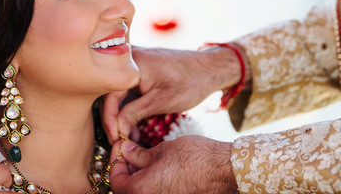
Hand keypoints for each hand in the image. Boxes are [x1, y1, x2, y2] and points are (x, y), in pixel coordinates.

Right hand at [103, 46, 243, 141]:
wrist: (211, 68)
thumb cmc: (189, 82)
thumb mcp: (160, 102)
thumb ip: (134, 114)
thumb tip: (116, 130)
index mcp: (131, 63)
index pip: (109, 94)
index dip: (110, 119)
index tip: (114, 138)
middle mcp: (128, 60)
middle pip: (112, 93)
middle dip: (115, 119)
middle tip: (119, 140)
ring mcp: (134, 64)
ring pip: (120, 93)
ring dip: (123, 115)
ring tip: (129, 136)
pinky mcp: (141, 70)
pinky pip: (129, 90)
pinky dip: (131, 107)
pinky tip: (134, 125)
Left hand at [110, 136, 237, 193]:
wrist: (225, 170)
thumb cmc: (195, 158)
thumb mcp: (161, 150)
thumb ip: (138, 155)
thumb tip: (125, 151)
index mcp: (142, 190)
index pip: (116, 181)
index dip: (116, 163)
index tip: (121, 150)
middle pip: (128, 190)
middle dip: (127, 171)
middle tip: (132, 153)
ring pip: (143, 192)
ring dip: (140, 178)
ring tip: (147, 159)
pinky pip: (158, 193)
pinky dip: (154, 184)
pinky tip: (160, 169)